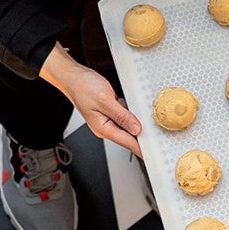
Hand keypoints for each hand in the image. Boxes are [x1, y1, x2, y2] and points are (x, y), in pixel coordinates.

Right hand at [40, 43, 142, 157]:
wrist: (73, 77)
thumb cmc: (83, 87)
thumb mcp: (105, 100)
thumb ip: (122, 116)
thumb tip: (135, 129)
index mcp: (103, 128)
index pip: (126, 142)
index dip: (141, 148)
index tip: (152, 153)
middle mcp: (104, 126)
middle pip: (127, 136)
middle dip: (141, 136)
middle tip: (155, 136)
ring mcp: (106, 119)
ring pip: (126, 126)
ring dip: (135, 123)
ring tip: (146, 122)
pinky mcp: (108, 111)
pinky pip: (123, 116)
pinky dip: (129, 114)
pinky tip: (132, 109)